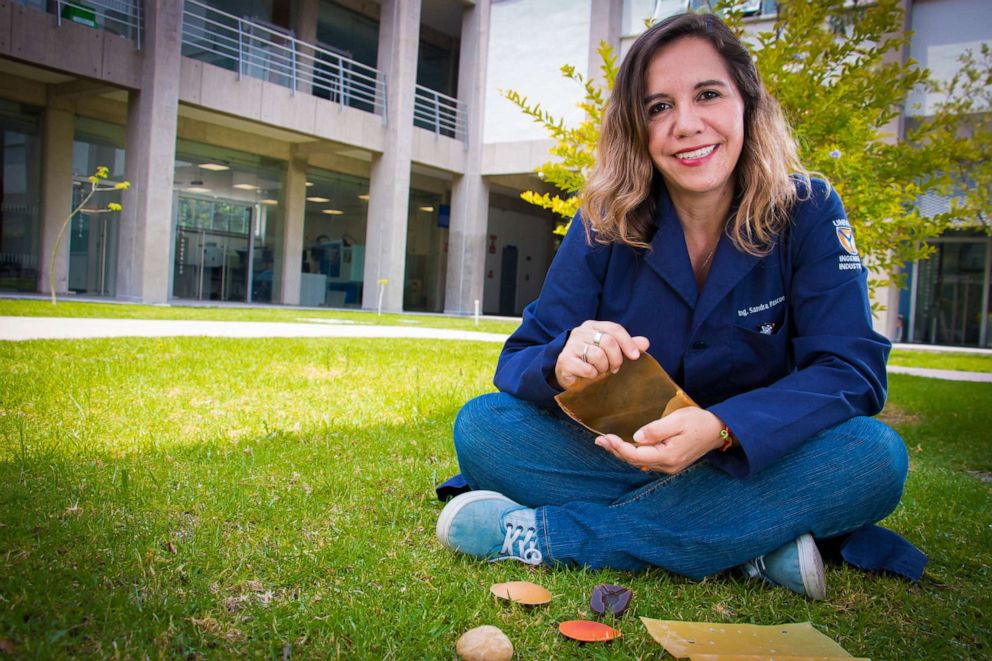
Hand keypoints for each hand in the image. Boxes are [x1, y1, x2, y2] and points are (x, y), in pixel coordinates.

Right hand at [554, 321, 649, 389]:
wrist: (568, 373)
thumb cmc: (592, 361)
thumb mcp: (611, 352)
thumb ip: (627, 346)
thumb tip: (646, 342)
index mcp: (592, 326)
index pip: (614, 329)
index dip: (627, 343)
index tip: (635, 357)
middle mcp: (580, 332)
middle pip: (608, 341)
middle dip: (616, 359)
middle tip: (615, 369)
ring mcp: (571, 345)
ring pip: (598, 355)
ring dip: (603, 368)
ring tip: (600, 371)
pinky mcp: (564, 360)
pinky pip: (587, 368)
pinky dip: (592, 375)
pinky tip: (590, 375)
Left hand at [594, 407, 725, 474]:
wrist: (718, 430)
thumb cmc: (699, 422)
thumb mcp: (678, 420)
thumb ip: (656, 430)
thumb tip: (636, 438)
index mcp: (668, 456)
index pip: (636, 455)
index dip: (618, 447)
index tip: (605, 437)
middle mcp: (667, 466)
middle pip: (634, 461)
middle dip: (615, 451)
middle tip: (599, 440)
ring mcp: (668, 466)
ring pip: (639, 462)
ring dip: (621, 453)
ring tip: (606, 443)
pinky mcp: (669, 463)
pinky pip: (645, 461)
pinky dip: (631, 454)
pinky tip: (623, 447)